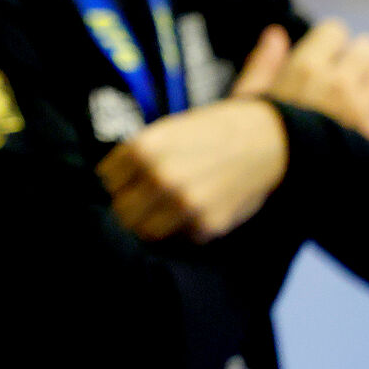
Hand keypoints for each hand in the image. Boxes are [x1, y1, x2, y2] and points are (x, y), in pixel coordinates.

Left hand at [97, 99, 286, 242]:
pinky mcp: (207, 224)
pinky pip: (178, 237)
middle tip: (143, 201)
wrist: (264, 138)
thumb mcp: (163, 131)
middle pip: (121, 212)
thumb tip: (107, 189)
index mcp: (143, 150)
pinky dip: (181, 228)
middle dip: (129, 207)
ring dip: (152, 222)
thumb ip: (133, 159)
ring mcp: (185, 204)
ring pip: (144, 231)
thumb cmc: (208, 132)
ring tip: (165, 209)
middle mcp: (161, 178)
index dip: (115, 183)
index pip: (105, 183)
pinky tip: (193, 210)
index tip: (126, 182)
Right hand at [237, 21, 368, 142]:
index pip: (335, 31)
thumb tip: (276, 33)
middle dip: (355, 54)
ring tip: (364, 83)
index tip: (322, 52)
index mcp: (305, 68)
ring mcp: (359, 109)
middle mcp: (338, 84)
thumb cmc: (251, 132)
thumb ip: (265, 62)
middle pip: (366, 48)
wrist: (262, 167)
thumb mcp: (248, 93)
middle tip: (344, 68)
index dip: (328, 39)